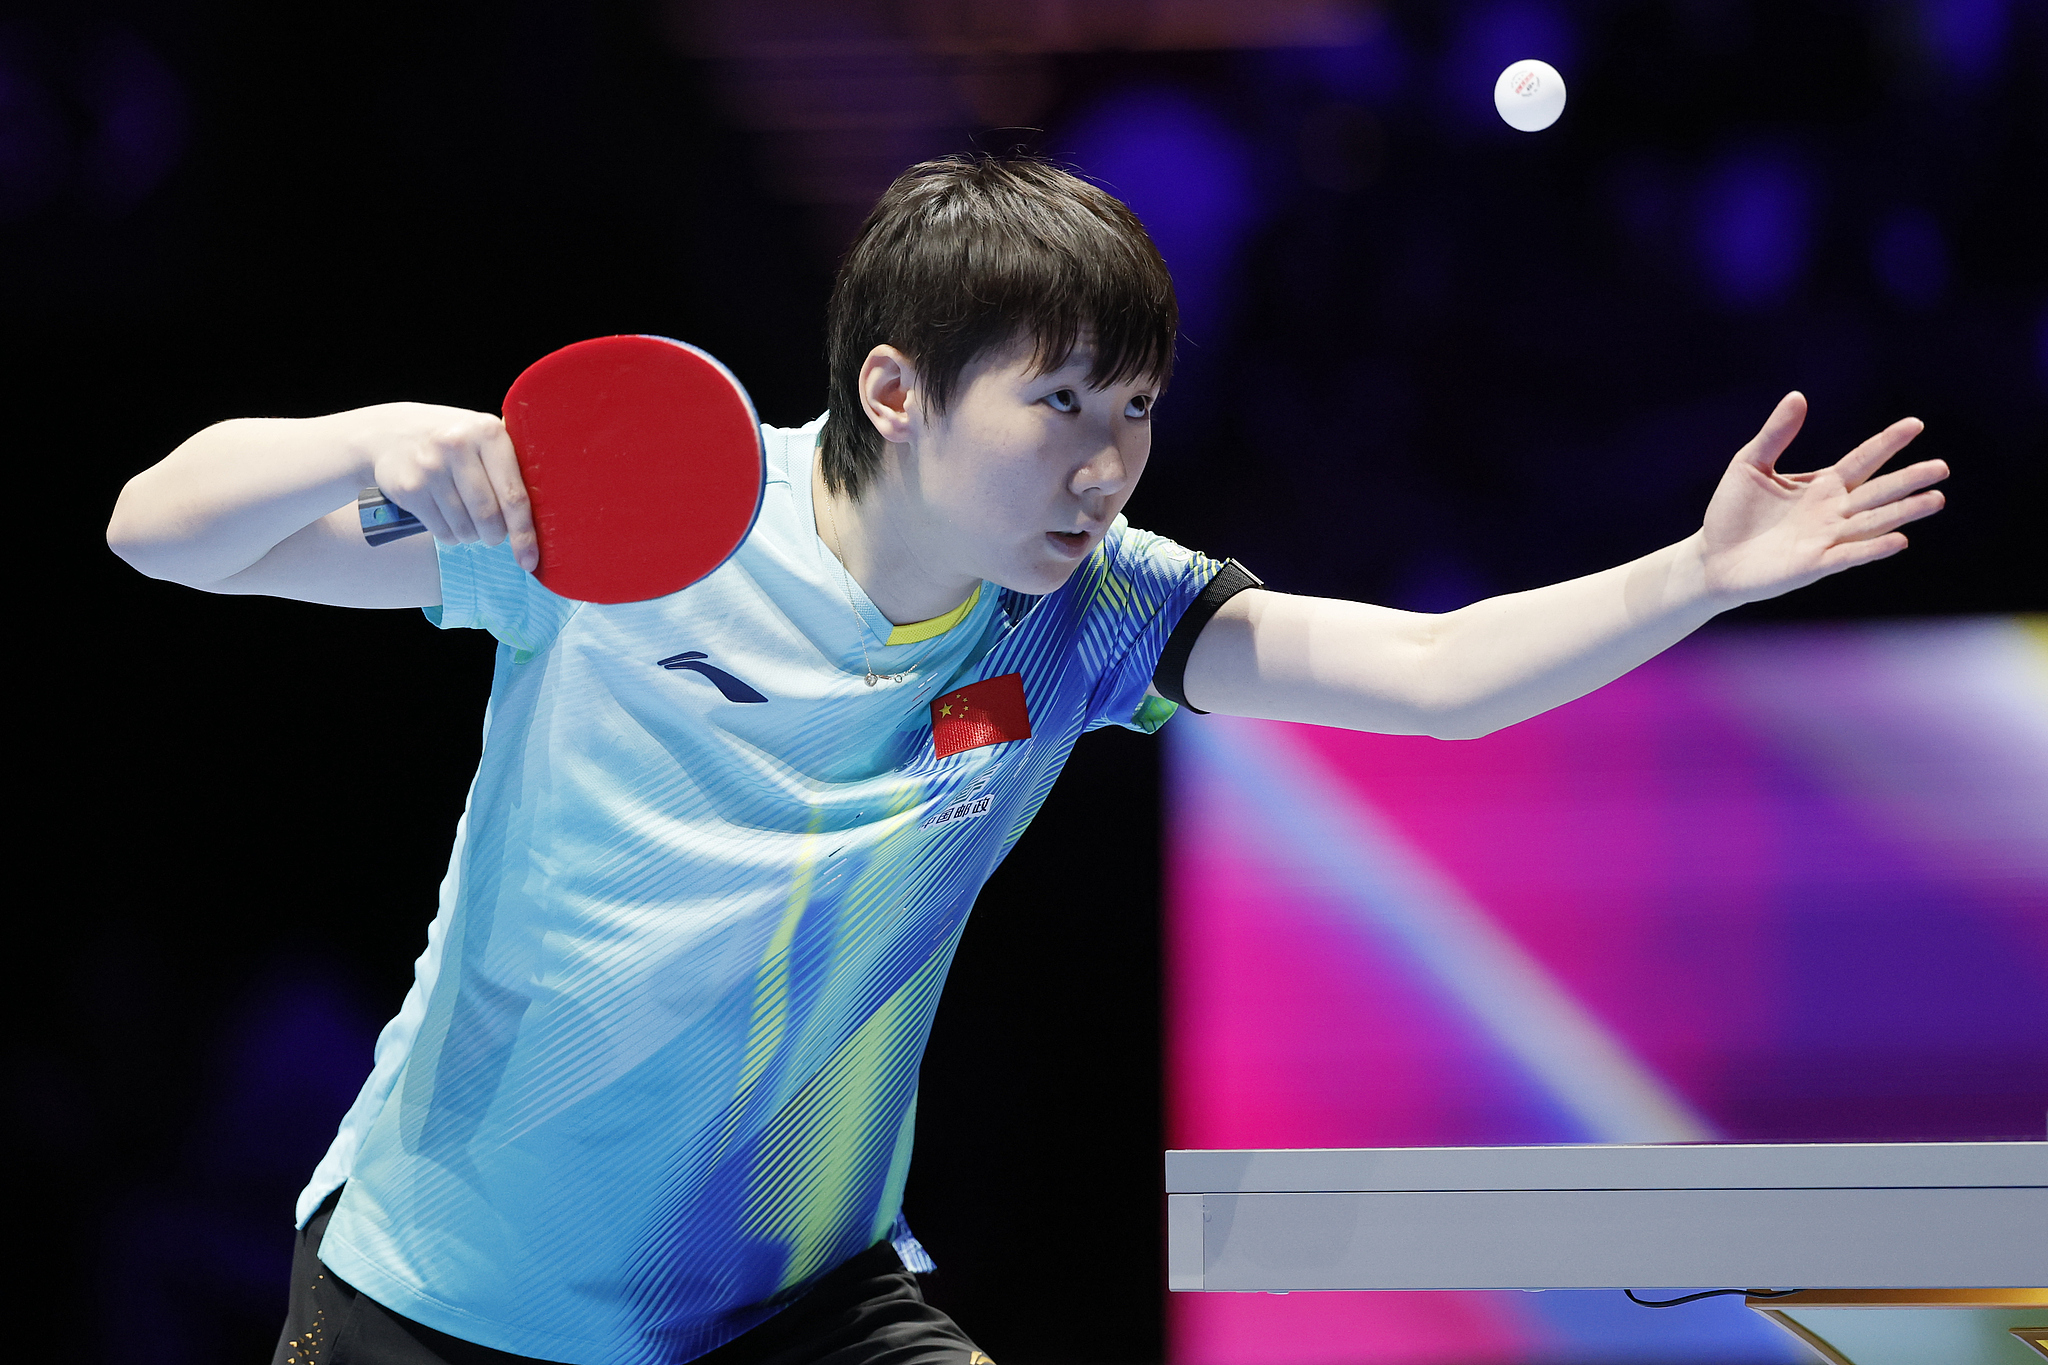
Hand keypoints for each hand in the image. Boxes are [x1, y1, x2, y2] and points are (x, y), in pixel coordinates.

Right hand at [359, 403, 537, 570]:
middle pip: (489, 517)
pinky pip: (442, 532)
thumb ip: (511, 465)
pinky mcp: (409, 488)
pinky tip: (446, 516)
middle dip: (495, 535)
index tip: (530, 560)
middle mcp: (457, 446)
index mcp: (488, 432)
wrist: (390, 432)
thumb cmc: (452, 442)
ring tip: (467, 518)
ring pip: (465, 529)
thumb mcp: (482, 438)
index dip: (524, 533)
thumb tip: (550, 514)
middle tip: (493, 532)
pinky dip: (450, 535)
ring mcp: (430, 467)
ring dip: (472, 535)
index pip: (514, 495)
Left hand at [1698, 392, 1946, 605]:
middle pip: (1878, 491)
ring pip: (1873, 523)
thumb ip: (1775, 434)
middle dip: (1909, 479)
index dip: (1887, 443)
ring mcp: (1827, 539)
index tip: (1915, 424)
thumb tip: (1797, 396)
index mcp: (1822, 485)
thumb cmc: (1732, 512)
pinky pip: (1850, 555)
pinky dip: (1873, 548)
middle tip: (1942, 467)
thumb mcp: (1750, 465)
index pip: (1863, 459)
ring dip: (1904, 512)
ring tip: (1936, 500)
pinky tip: (1900, 540)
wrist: (1712, 557)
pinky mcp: (1814, 565)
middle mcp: (1833, 511)